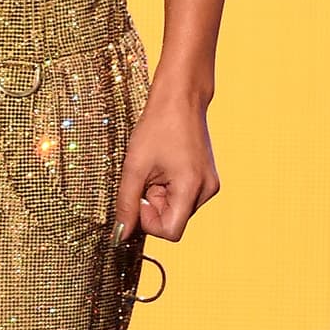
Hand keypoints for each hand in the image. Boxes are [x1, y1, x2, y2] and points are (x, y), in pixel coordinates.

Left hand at [112, 85, 219, 246]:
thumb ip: (126, 203)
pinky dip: (169, 187)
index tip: (138, 195)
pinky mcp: (207, 177)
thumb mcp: (135, 165)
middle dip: (153, 204)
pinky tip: (165, 163)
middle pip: (173, 220)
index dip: (148, 220)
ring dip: (160, 195)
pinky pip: (183, 196)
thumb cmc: (158, 125)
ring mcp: (209, 184)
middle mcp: (207, 191)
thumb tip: (120, 235)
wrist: (180, 95)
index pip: (170, 232)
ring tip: (157, 165)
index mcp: (192, 189)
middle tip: (146, 174)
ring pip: (177, 209)